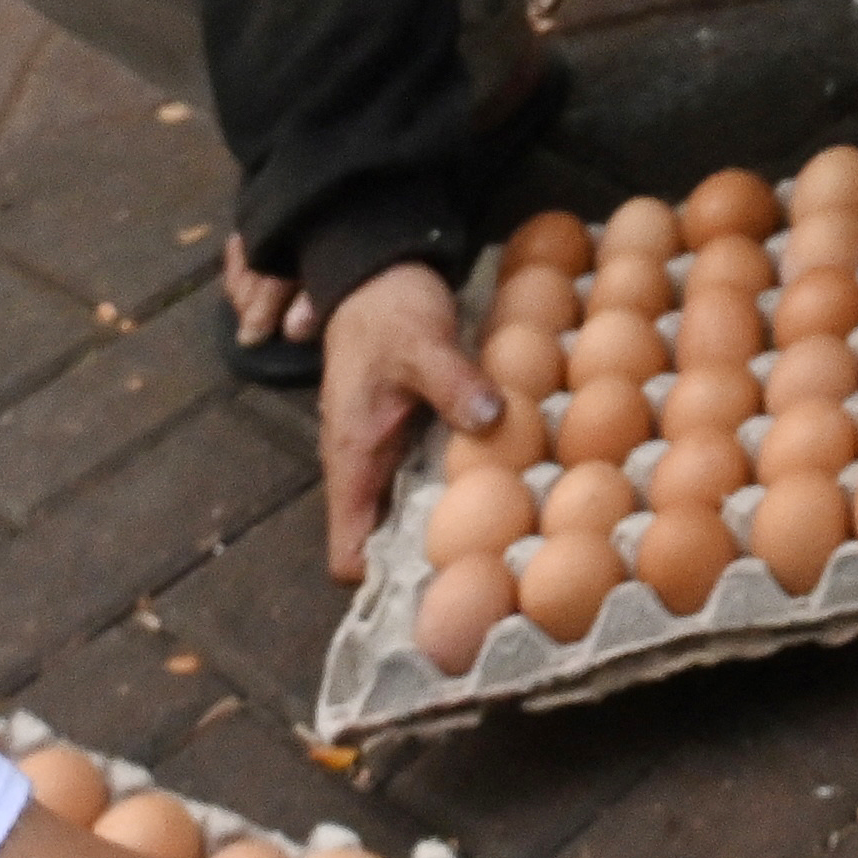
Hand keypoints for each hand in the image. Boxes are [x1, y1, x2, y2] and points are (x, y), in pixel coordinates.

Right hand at [316, 261, 507, 581]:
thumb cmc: (390, 311)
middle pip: (382, 544)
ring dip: (448, 525)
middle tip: (494, 571)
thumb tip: (493, 422)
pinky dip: (457, 487)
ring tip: (510, 539)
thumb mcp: (424, 343)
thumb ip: (455, 384)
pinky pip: (427, 479)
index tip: (441, 585)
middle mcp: (362, 467)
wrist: (376, 272)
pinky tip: (507, 483)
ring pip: (408, 512)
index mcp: (352, 458)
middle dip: (428, 562)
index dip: (383, 580)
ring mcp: (383, 452)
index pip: (347, 552)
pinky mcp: (405, 434)